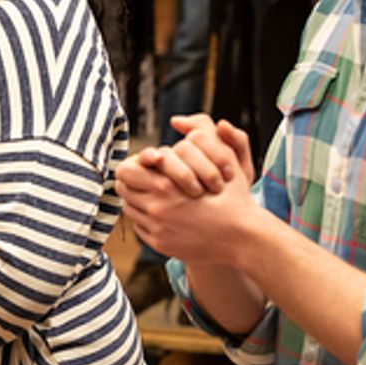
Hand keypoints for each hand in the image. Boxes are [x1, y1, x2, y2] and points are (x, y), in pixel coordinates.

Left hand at [117, 118, 256, 263]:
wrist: (243, 240)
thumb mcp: (222, 162)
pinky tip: (162, 214)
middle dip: (132, 182)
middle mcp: (157, 209)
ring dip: (137, 200)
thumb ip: (200, 136)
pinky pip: (139, 227)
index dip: (133, 165)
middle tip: (144, 178)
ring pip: (129, 208)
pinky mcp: (160, 244)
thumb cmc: (234, 198)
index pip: (125, 171)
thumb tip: (176, 120)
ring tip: (153, 194)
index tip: (143, 165)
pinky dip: (145, 219)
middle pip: (122, 189)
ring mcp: (157, 229)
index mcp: (167, 186)